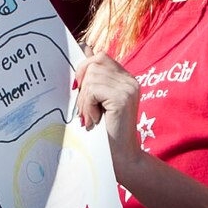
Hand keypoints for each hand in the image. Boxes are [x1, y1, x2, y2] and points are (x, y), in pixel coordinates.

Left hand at [74, 54, 143, 179]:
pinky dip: (88, 106)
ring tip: (91, 117)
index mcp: (125, 79)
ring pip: (92, 77)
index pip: (100, 57)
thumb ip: (93, 81)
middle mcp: (130, 80)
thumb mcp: (97, 103)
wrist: (122, 159)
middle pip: (95, 62)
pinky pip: (93, 90)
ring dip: (84, 99)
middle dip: (82, 84)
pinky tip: (94, 120)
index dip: (84, 68)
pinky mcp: (123, 98)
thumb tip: (83, 48)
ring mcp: (128, 88)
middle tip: (85, 108)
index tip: (77, 87)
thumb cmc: (105, 133)